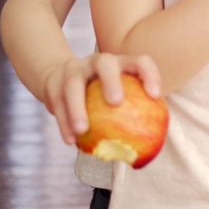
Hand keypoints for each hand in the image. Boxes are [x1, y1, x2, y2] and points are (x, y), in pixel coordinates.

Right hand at [41, 52, 161, 145]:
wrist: (60, 79)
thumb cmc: (100, 95)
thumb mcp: (117, 96)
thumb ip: (132, 114)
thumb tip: (152, 146)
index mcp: (119, 63)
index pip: (139, 61)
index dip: (149, 74)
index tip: (155, 95)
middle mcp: (97, 61)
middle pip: (105, 62)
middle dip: (111, 80)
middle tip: (116, 103)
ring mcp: (73, 69)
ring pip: (73, 83)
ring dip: (77, 107)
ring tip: (83, 130)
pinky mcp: (53, 82)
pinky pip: (57, 102)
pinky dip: (63, 122)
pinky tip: (71, 141)